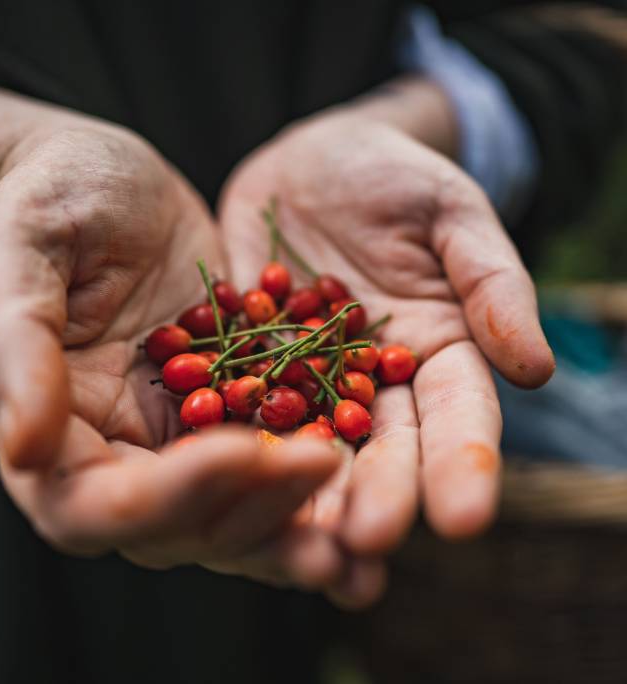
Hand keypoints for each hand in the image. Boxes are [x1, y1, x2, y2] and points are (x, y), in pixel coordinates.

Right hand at [0, 86, 343, 588]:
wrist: (110, 177)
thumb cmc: (50, 196)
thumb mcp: (17, 249)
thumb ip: (13, 345)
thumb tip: (25, 450)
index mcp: (55, 428)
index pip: (99, 503)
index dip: (172, 494)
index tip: (245, 451)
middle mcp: (119, 449)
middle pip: (182, 525)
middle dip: (257, 519)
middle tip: (332, 502)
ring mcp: (180, 434)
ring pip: (238, 508)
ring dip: (299, 526)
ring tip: (368, 539)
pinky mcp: (232, 405)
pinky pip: (276, 453)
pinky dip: (318, 478)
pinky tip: (370, 479)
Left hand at [220, 83, 554, 602]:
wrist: (318, 166)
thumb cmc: (399, 180)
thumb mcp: (453, 216)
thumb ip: (491, 285)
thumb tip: (534, 369)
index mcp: (439, 353)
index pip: (459, 418)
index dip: (463, 466)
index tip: (463, 521)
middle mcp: (375, 382)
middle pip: (381, 448)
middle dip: (377, 496)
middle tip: (364, 544)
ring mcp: (307, 378)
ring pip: (309, 443)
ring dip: (303, 494)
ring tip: (297, 543)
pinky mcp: (248, 362)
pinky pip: (238, 402)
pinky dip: (232, 440)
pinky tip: (219, 476)